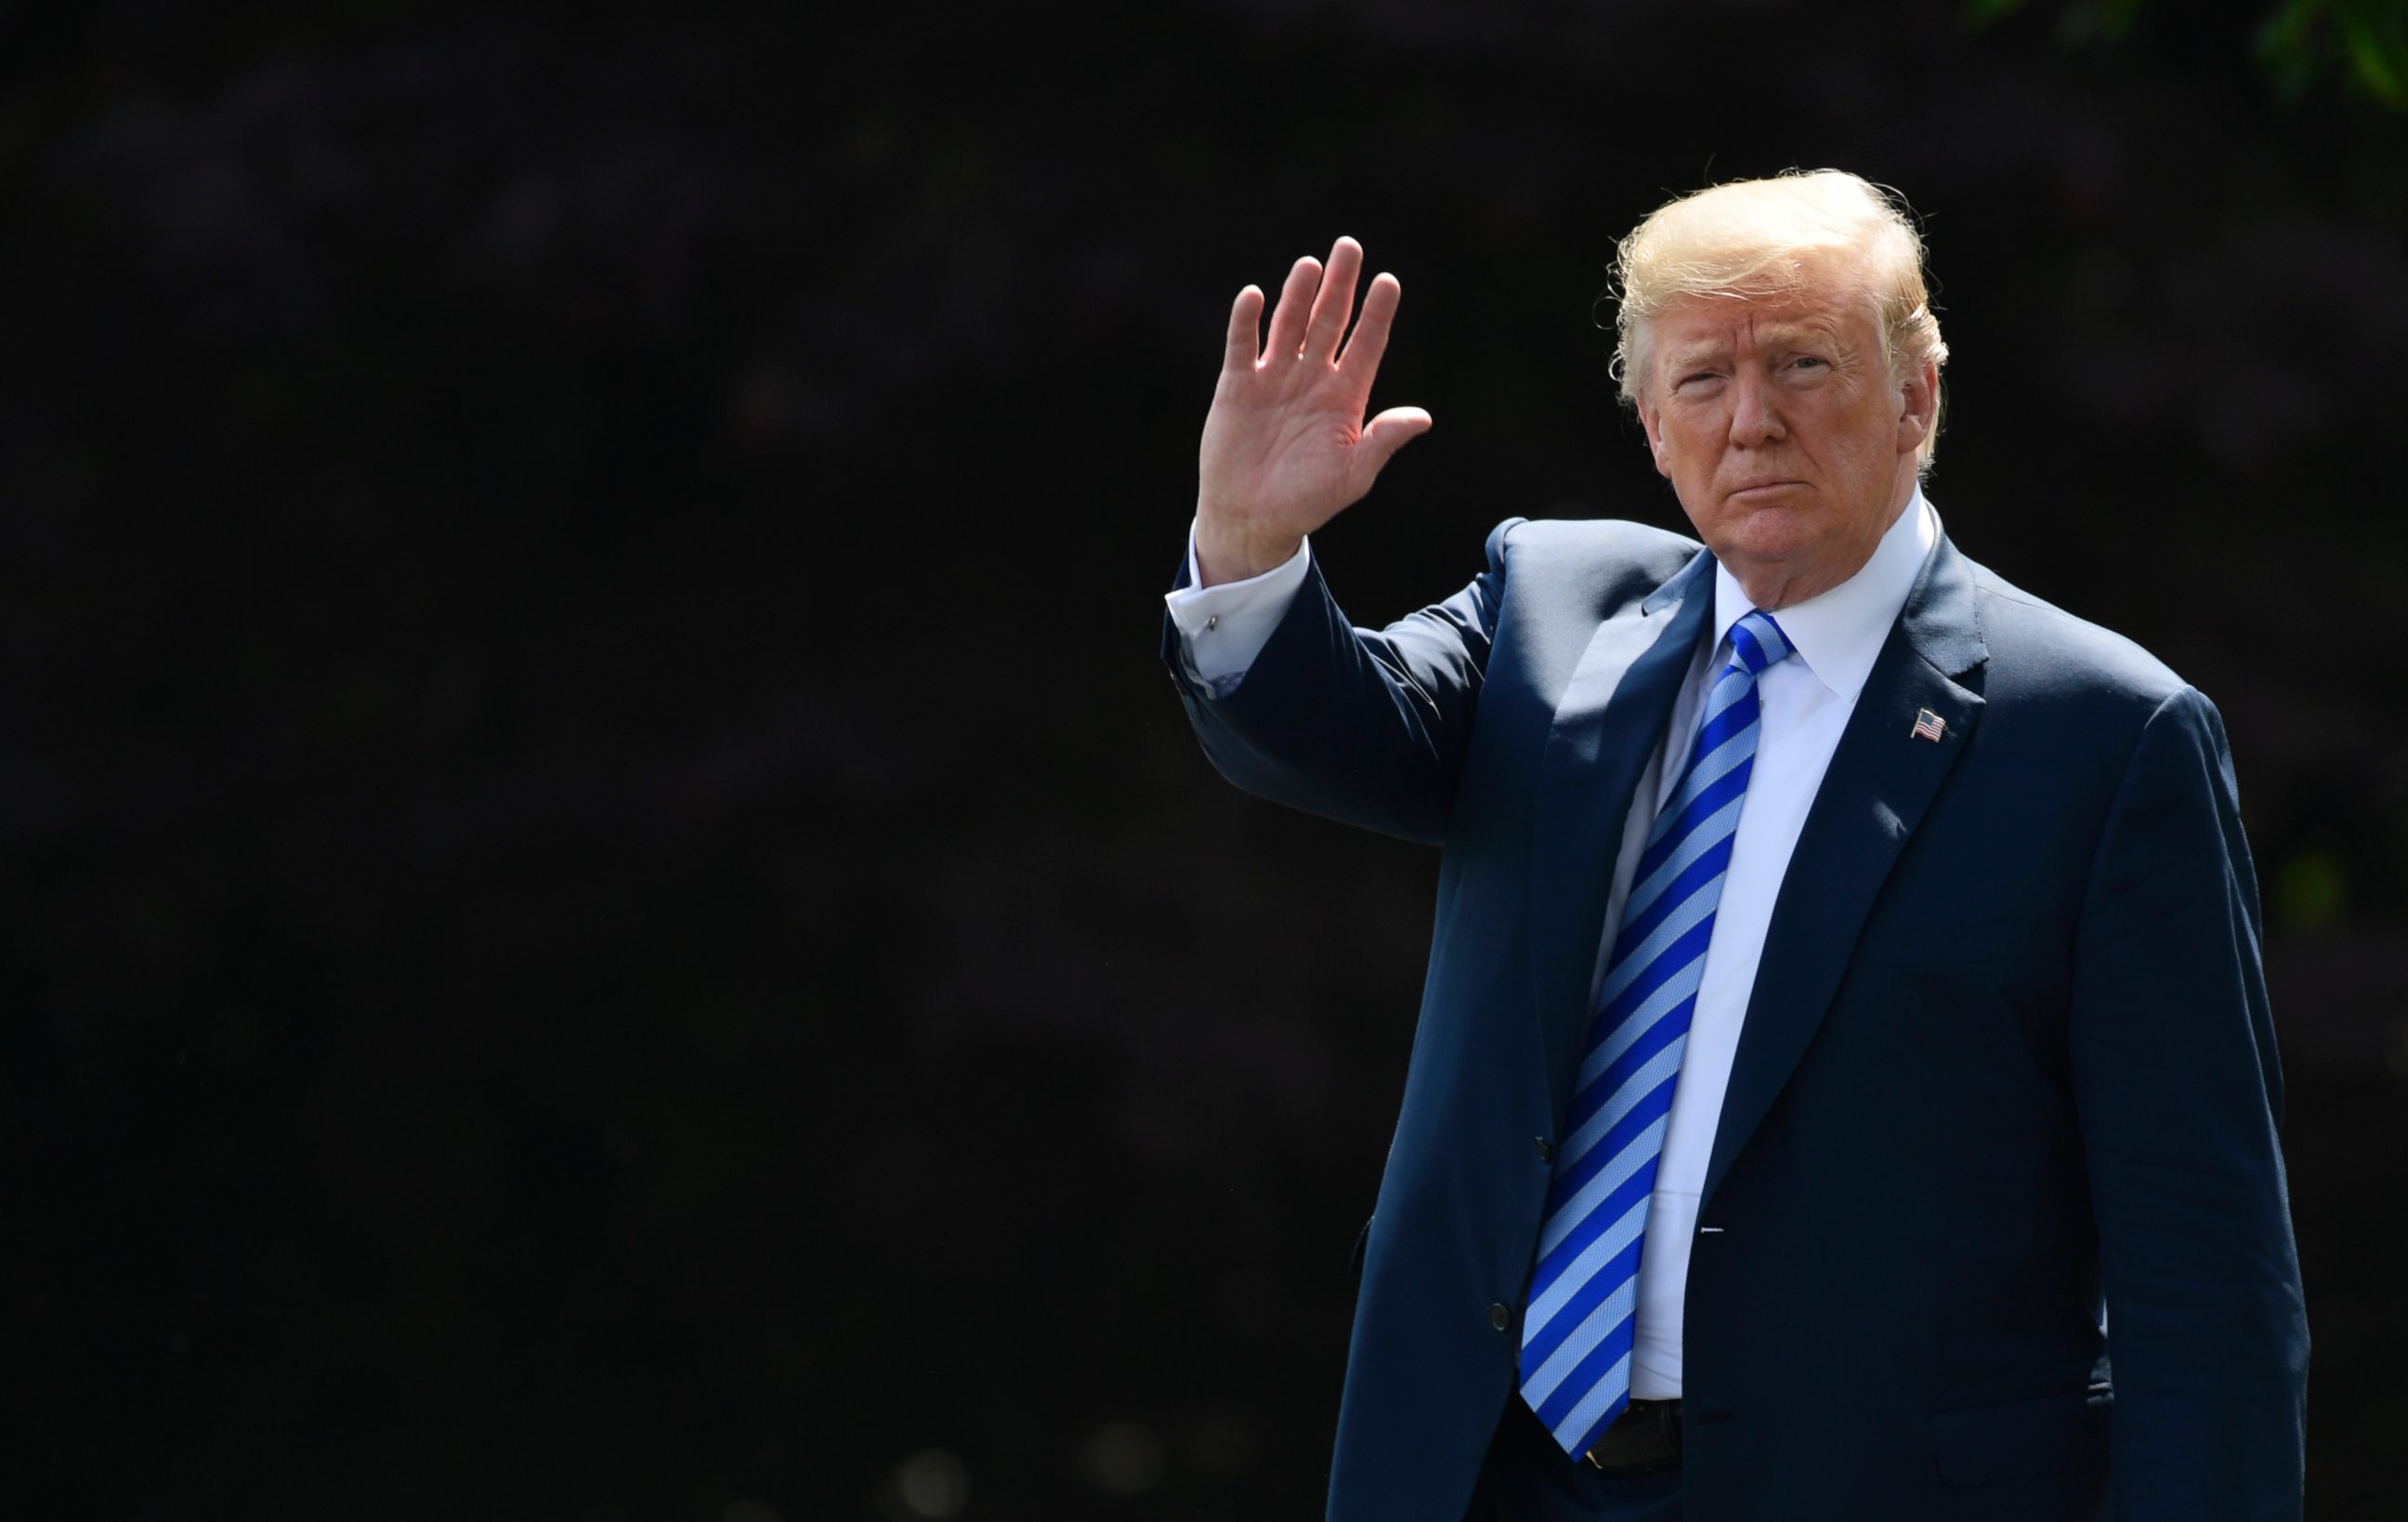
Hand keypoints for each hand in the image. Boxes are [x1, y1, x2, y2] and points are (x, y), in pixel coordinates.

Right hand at [1194, 236, 1431, 584]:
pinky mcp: (1238, 385)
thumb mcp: (1352, 475)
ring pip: (1289, 325)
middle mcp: (1312, 378)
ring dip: (1298, 295)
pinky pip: (1242, 346)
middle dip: (1340, 286)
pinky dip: (1246, 321)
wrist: (1252, 518)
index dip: (1376, 314)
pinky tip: (1255, 296)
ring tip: (1310, 265)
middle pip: (1329, 322)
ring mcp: (1275, 378)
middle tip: (1349, 247)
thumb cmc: (1307, 501)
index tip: (1388, 283)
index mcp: (1345, 396)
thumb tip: (1423, 418)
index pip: (1366, 345)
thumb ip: (1382, 441)